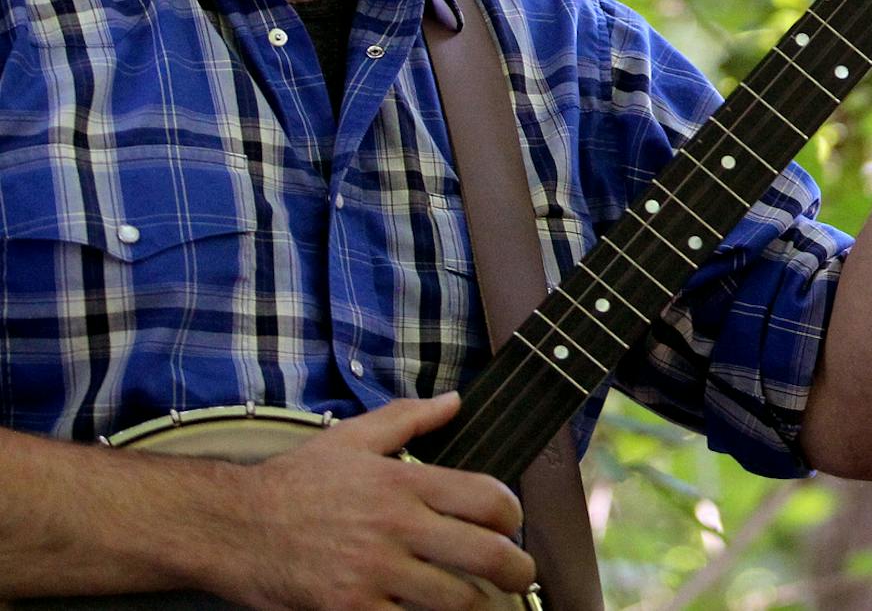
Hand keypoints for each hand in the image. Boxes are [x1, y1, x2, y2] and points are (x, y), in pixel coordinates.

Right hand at [211, 394, 535, 610]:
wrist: (229, 527)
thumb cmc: (291, 483)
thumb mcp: (352, 439)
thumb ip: (409, 418)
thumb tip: (454, 402)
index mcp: (404, 483)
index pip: (488, 498)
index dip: (513, 515)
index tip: (512, 525)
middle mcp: (396, 526)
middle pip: (486, 554)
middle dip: (516, 571)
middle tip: (521, 577)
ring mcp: (374, 572)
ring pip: (456, 599)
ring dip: (478, 604)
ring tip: (483, 601)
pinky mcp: (350, 609)